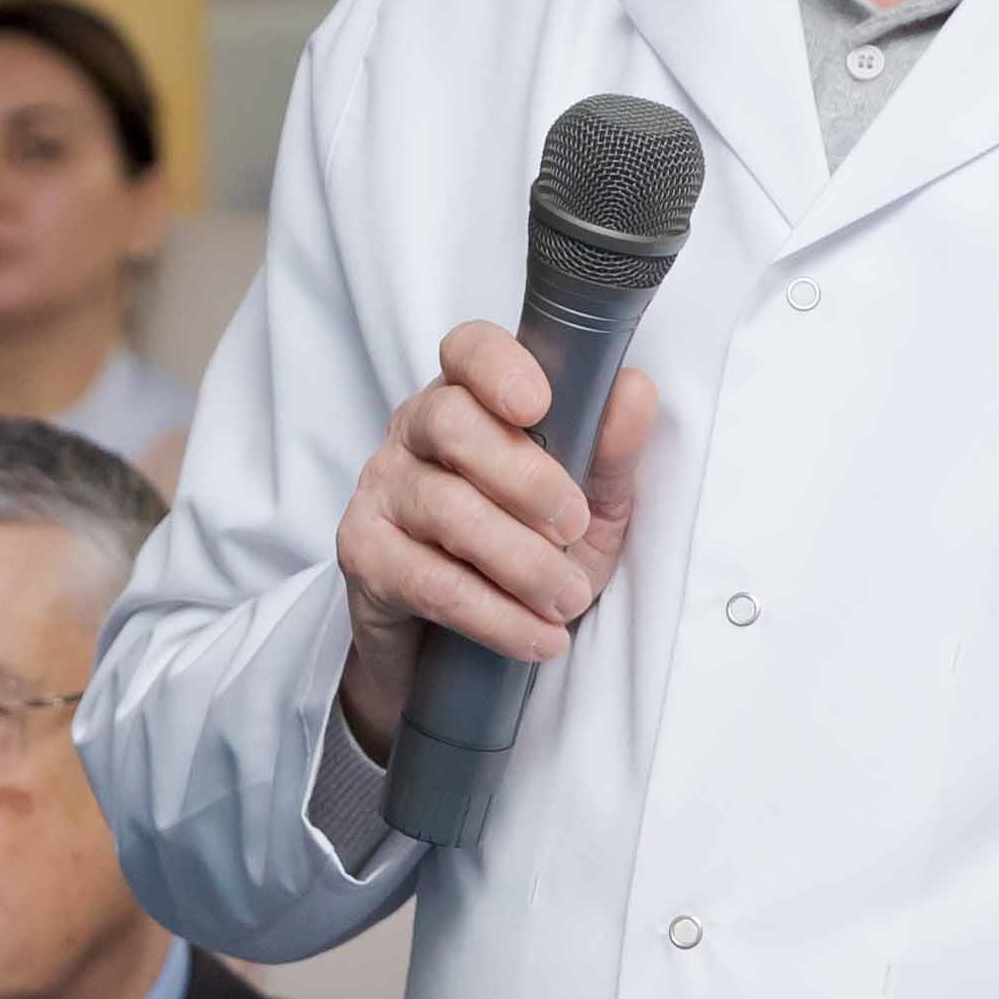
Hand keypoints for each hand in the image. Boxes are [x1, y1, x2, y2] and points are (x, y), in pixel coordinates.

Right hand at [334, 323, 659, 757]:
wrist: (458, 648)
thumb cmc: (529, 556)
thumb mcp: (589, 508)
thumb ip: (609, 453)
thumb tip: (634, 390)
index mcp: (469, 399)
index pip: (468, 350)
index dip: (499, 368)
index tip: (538, 405)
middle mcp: (413, 432)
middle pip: (451, 422)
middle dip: (524, 477)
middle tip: (575, 527)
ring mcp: (381, 490)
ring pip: (444, 507)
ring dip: (520, 561)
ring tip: (568, 600)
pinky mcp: (364, 556)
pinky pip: (430, 581)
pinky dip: (494, 614)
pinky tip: (537, 636)